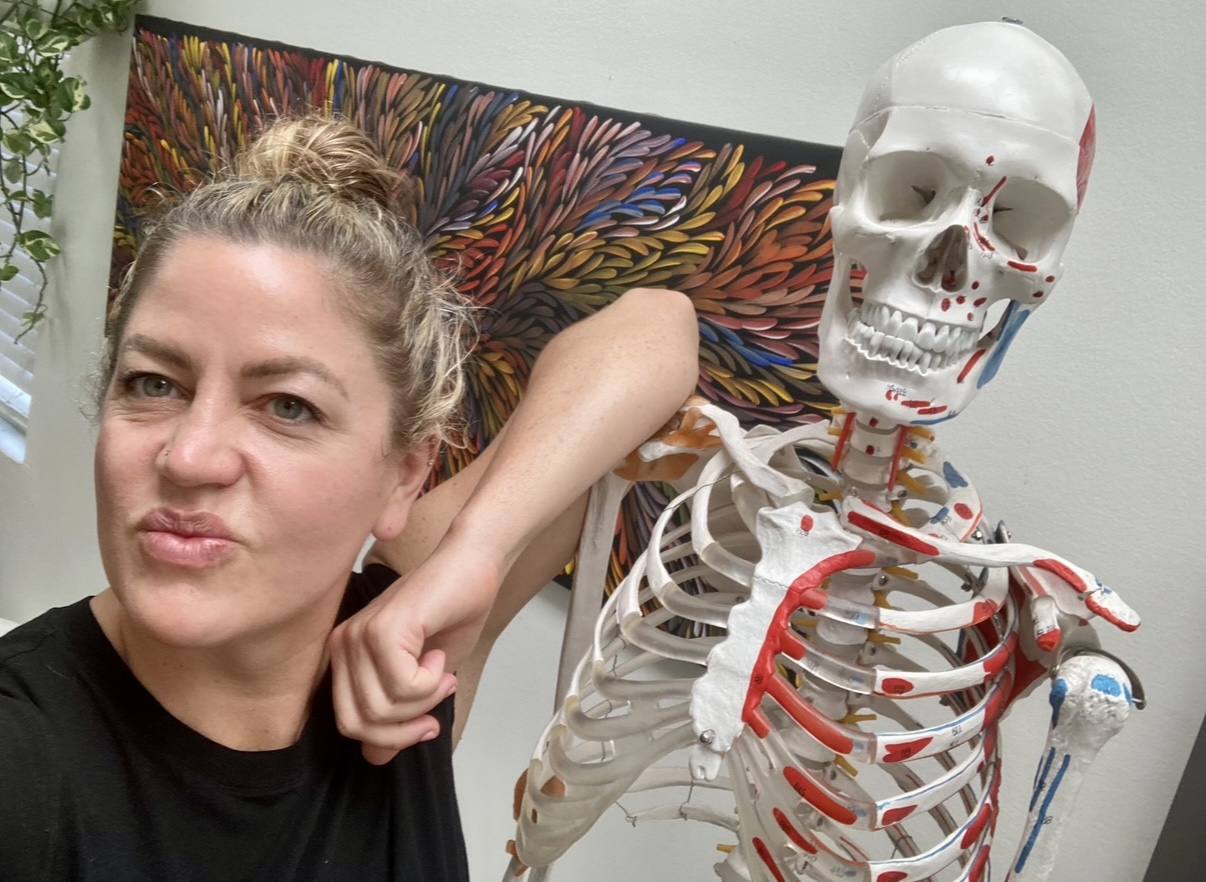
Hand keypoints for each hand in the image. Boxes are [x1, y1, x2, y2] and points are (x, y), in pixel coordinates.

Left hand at [328, 539, 502, 763]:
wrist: (473, 569)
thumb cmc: (451, 615)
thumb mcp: (422, 681)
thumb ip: (395, 716)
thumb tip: (377, 759)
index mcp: (344, 657)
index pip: (349, 724)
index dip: (392, 738)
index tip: (428, 725)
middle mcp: (342, 645)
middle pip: (360, 724)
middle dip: (406, 728)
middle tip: (438, 704)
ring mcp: (358, 636)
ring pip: (382, 708)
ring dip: (425, 700)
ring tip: (441, 672)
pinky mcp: (383, 629)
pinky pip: (403, 686)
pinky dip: (431, 682)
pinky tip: (437, 653)